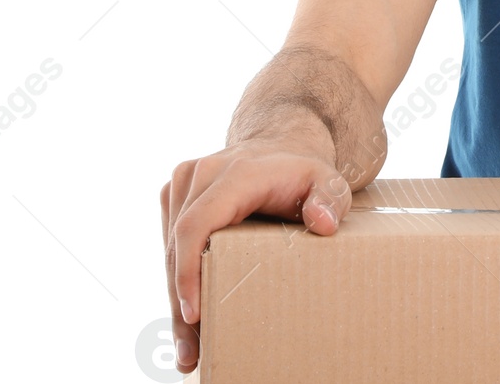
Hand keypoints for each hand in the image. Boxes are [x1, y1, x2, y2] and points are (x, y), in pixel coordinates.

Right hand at [160, 132, 350, 373]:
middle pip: (178, 247)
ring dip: (175, 301)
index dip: (188, 270)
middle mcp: (201, 174)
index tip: (194, 314)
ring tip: (189, 350)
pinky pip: (171, 244)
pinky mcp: (176, 197)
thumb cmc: (306, 172)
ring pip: (169, 251)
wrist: (284, 145)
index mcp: (234, 173)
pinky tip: (187, 318)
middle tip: (191, 354)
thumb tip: (323, 223)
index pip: (197, 225)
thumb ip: (331, 198)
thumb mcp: (329, 181)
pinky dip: (177, 281)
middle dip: (181, 305)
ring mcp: (184, 184)